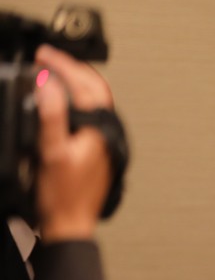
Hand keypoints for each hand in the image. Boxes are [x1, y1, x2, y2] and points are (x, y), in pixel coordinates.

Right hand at [33, 44, 113, 240]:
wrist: (70, 224)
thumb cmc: (63, 196)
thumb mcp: (51, 151)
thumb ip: (51, 115)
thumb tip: (47, 83)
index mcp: (101, 130)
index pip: (87, 85)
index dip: (64, 65)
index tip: (44, 55)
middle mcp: (106, 134)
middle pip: (96, 90)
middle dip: (73, 70)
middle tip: (49, 58)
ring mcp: (102, 142)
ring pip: (95, 103)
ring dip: (76, 85)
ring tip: (54, 73)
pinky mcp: (95, 151)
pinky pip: (88, 117)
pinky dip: (75, 103)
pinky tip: (61, 105)